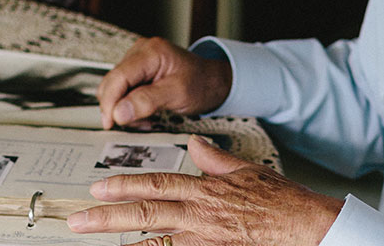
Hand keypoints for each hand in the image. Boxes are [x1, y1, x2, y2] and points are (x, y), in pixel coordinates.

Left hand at [66, 135, 342, 245]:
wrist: (305, 226)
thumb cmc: (281, 201)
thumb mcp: (246, 169)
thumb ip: (216, 159)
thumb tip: (195, 146)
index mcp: (205, 190)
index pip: (156, 185)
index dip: (124, 185)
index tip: (98, 185)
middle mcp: (199, 215)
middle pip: (145, 214)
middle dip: (107, 216)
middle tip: (78, 220)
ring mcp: (205, 239)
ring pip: (154, 240)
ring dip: (122, 239)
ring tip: (95, 237)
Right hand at [97, 37, 231, 128]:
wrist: (213, 82)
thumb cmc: (201, 83)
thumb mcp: (177, 94)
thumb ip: (147, 101)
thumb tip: (119, 113)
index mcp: (151, 52)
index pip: (118, 77)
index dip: (110, 102)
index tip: (110, 122)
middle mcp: (141, 52)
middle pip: (112, 82)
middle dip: (117, 107)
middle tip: (135, 123)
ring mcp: (137, 60)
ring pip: (115, 88)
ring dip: (124, 108)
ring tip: (145, 119)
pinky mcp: (137, 71)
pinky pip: (123, 90)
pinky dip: (129, 105)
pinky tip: (144, 113)